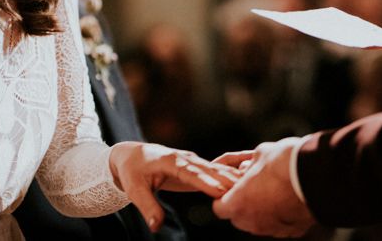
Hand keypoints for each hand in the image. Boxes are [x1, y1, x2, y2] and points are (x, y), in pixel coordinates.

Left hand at [109, 141, 239, 232]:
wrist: (131, 155)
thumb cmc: (132, 172)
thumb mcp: (134, 190)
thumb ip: (148, 207)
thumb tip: (156, 227)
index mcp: (169, 161)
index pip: (190, 172)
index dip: (205, 181)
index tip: (221, 191)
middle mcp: (183, 158)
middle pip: (207, 169)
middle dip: (225, 178)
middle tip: (244, 189)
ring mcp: (191, 161)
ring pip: (214, 169)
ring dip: (231, 177)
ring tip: (250, 185)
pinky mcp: (195, 168)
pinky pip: (214, 172)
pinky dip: (228, 177)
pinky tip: (243, 183)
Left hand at [212, 138, 315, 237]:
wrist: (317, 176)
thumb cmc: (283, 162)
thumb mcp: (258, 154)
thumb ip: (248, 166)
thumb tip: (246, 168)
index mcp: (239, 203)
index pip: (219, 208)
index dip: (223, 196)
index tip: (231, 186)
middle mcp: (253, 221)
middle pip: (238, 218)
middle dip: (241, 204)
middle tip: (250, 187)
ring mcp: (273, 229)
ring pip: (258, 223)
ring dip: (260, 210)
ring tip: (271, 191)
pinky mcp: (293, 231)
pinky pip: (278, 225)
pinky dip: (279, 215)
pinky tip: (287, 199)